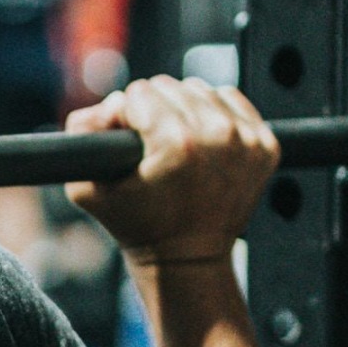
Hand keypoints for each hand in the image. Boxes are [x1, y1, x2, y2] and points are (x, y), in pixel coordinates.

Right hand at [65, 76, 278, 265]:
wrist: (188, 259)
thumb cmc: (138, 226)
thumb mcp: (87, 187)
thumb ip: (82, 130)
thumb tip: (112, 103)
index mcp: (177, 141)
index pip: (138, 93)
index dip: (124, 115)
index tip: (127, 142)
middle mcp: (218, 135)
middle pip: (169, 87)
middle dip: (153, 110)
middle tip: (149, 145)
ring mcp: (247, 140)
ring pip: (199, 89)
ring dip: (182, 108)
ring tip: (175, 143)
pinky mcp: (265, 145)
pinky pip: (230, 99)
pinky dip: (213, 112)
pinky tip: (202, 139)